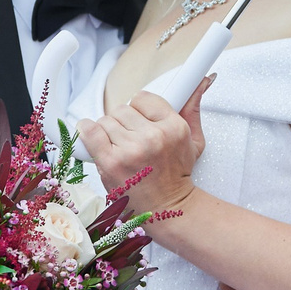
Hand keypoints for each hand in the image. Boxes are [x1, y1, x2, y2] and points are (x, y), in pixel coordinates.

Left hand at [77, 80, 209, 214]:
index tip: (140, 120)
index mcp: (173, 128)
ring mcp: (130, 150)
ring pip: (105, 120)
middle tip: (131, 138)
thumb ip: (192, 108)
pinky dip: (89, 133)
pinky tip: (99, 142)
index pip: (142, 98)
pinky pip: (89, 131)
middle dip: (123, 122)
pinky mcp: (111, 162)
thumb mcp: (193, 140)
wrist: (167, 208)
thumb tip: (201, 81)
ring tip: (120, 148)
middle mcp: (152, 137)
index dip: (139, 109)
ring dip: (108, 132)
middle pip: (121, 109)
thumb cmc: (176, 175)